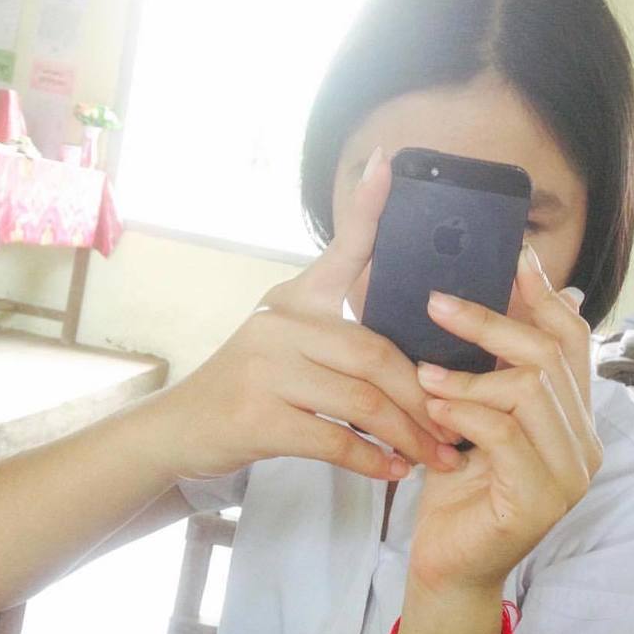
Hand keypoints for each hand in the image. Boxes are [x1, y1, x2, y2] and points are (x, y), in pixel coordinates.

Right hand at [143, 147, 461, 481]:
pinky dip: (372, 460)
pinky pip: (335, 440)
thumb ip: (333, 335)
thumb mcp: (283, 344)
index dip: (367, 208)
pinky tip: (394, 472)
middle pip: (375, 355)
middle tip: (454, 430)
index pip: (339, 249)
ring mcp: (265, 369)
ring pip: (362, 401)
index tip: (390, 161)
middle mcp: (279, 325)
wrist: (178, 431)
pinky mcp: (258, 417)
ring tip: (436, 459)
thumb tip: (406, 352)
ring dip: (408, 437)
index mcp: (292, 301)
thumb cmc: (246, 389)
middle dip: (423, 401)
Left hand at [408, 244, 602, 593]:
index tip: (512, 255)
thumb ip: (488, 373)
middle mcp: (584, 444)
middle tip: (437, 302)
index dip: (543, 296)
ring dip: (469, 374)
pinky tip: (432, 408)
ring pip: (530, 390)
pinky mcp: (539, 500)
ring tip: (422, 371)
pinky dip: (464, 412)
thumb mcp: (472, 419)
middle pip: (551, 356)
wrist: (448, 567)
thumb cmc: (457, 491)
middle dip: (492, 322)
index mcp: (573, 419)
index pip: (572, 341)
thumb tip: (485, 308)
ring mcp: (569, 475)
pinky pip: (505, 433)